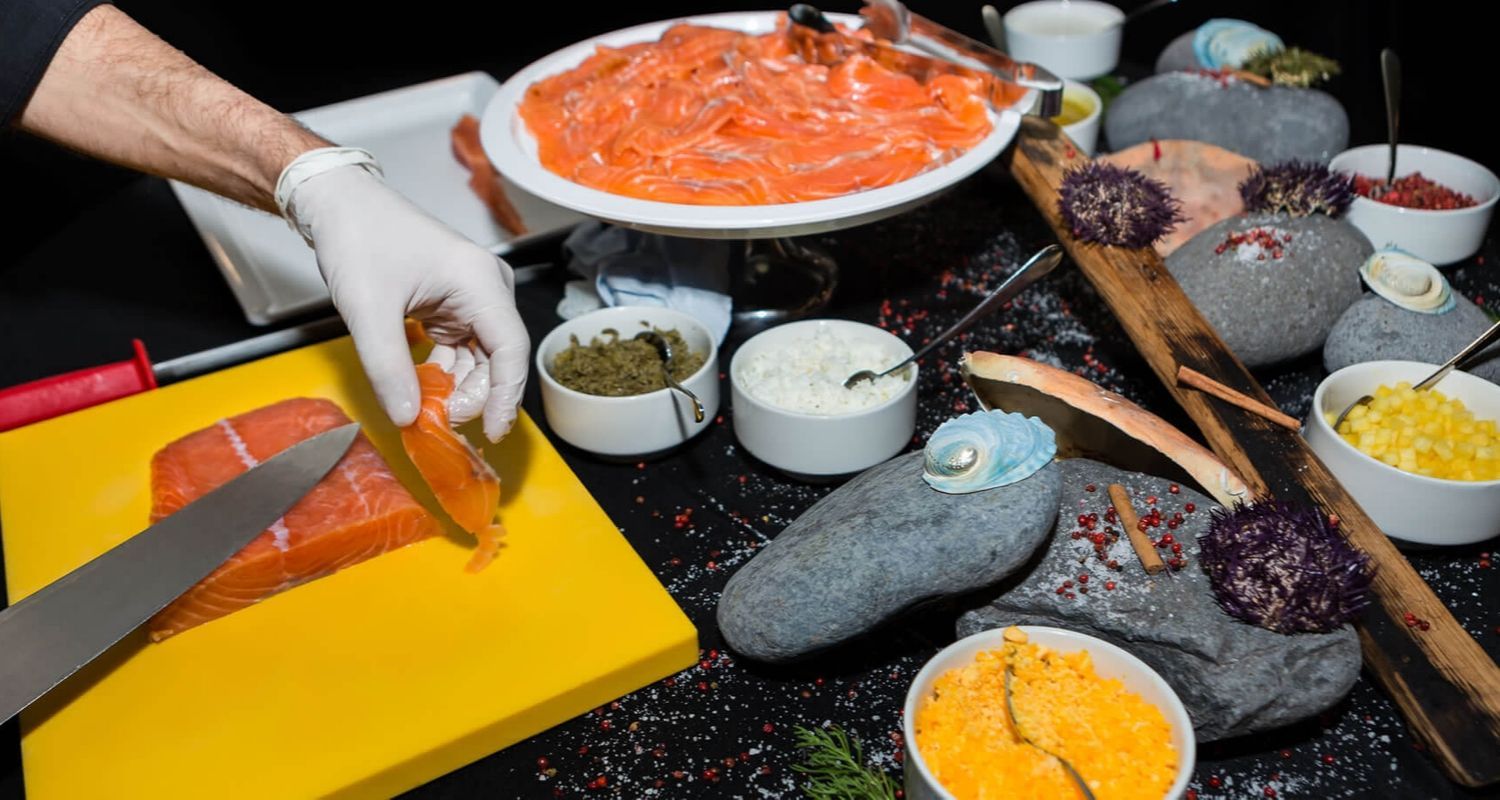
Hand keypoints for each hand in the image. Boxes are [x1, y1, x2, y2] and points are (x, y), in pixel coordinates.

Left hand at [287, 164, 528, 441]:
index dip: (506, 395)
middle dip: (478, 395)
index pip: (511, 348)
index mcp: (480, 281)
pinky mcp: (454, 302)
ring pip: (481, 355)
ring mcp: (472, 295)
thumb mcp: (368, 309)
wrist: (339, 202)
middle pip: (500, 356)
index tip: (493, 431)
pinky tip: (426, 390)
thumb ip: (389, 368)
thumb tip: (408, 418)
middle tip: (445, 423)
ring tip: (434, 412)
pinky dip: (447, 372)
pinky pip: (462, 347)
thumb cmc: (358, 239)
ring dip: (461, 386)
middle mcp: (486, 288)